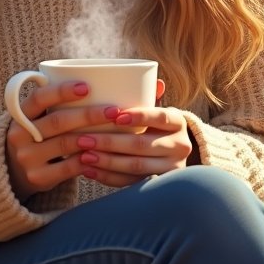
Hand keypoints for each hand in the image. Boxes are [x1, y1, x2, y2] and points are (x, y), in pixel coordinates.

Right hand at [6, 81, 122, 199]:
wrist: (14, 171)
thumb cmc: (36, 134)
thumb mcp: (35, 117)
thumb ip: (54, 103)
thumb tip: (96, 83)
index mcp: (20, 114)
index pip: (39, 98)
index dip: (62, 91)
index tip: (86, 86)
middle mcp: (19, 135)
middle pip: (57, 121)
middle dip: (88, 115)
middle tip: (113, 110)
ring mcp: (27, 158)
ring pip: (65, 144)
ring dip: (93, 137)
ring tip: (114, 131)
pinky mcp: (38, 177)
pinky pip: (68, 168)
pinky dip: (88, 159)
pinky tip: (103, 153)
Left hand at [75, 93, 192, 187]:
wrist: (172, 154)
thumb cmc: (156, 125)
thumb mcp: (156, 110)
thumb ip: (149, 96)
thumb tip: (153, 79)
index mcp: (178, 122)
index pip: (160, 116)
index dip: (139, 116)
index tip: (115, 116)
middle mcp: (179, 146)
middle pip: (142, 145)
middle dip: (109, 142)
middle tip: (83, 139)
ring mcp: (170, 168)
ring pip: (135, 166)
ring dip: (106, 161)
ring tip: (83, 155)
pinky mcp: (157, 184)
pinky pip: (130, 183)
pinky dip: (108, 177)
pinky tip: (89, 171)